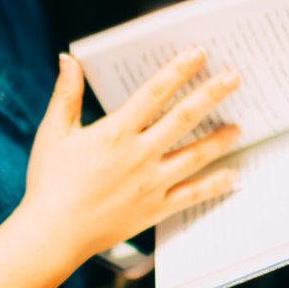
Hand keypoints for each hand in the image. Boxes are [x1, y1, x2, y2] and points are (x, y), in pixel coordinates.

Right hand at [21, 48, 241, 272]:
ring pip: (196, 156)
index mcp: (116, 132)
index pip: (154, 93)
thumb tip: (68, 59)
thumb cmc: (50, 182)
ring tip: (238, 127)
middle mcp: (140, 155)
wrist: (54, 233)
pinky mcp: (155, 208)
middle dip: (211, 95)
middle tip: (233, 78)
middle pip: (184, 118)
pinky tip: (233, 176)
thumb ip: (66, 94)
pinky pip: (192, 195)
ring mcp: (151, 183)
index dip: (178, 70)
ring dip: (219, 139)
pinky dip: (215, 185)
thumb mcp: (53, 132)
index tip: (199, 54)